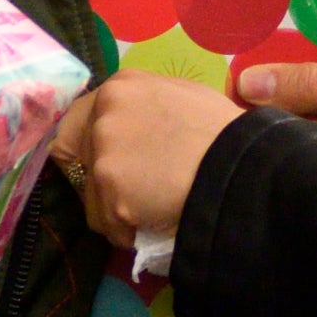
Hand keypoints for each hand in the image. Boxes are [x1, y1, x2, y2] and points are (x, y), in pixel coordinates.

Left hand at [52, 75, 244, 245]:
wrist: (240, 164)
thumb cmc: (223, 131)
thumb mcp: (181, 97)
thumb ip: (144, 106)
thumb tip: (136, 127)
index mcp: (120, 86)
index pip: (75, 122)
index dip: (89, 149)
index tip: (108, 167)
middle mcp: (103, 114)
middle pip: (76, 160)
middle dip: (98, 182)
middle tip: (129, 194)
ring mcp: (104, 154)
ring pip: (91, 198)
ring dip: (115, 210)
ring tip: (151, 212)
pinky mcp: (110, 192)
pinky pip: (108, 224)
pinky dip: (128, 231)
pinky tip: (155, 223)